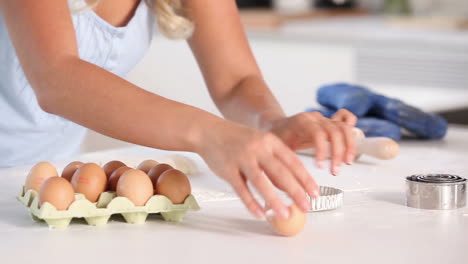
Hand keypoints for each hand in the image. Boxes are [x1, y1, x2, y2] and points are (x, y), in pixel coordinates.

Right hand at [196, 121, 319, 219]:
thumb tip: (290, 187)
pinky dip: (251, 203)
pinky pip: (241, 189)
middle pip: (280, 172)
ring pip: (261, 182)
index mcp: (270, 141)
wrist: (209, 131)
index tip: (315, 193)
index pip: (293, 161)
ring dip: (274, 200)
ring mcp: (241, 158)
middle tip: (306, 206)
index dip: (305, 178)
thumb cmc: (238, 139)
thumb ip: (275, 162)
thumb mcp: (260, 143)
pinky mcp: (227, 169)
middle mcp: (257, 148)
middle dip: (296, 192)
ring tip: (285, 214)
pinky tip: (260, 214)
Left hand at [269, 109, 356, 174]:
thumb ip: (282, 163)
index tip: (320, 166)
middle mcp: (315, 118)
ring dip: (349, 147)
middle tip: (334, 170)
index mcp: (301, 122)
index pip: (318, 133)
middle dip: (338, 152)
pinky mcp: (329, 123)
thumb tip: (287, 184)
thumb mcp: (275, 149)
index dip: (322, 150)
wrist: (274, 125)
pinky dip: (351, 136)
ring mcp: (324, 119)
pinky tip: (350, 149)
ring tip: (346, 163)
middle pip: (335, 130)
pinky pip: (347, 122)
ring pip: (344, 128)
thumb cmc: (275, 137)